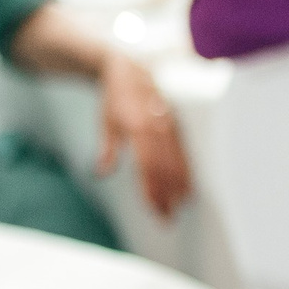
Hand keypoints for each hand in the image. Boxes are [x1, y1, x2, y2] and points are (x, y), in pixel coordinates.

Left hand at [97, 52, 189, 217]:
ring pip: (179, 163)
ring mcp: (171, 128)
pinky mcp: (177, 127)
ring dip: (179, 188)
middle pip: (166, 169)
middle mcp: (158, 128)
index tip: (154, 209)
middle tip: (167, 218)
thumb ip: (108, 148)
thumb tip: (102, 172)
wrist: (132, 69)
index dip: (152, 190)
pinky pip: (185, 155)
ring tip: (178, 208)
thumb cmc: (116, 98)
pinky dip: (187, 174)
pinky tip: (187, 189)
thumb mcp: (107, 122)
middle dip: (167, 196)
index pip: (148, 167)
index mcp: (139, 127)